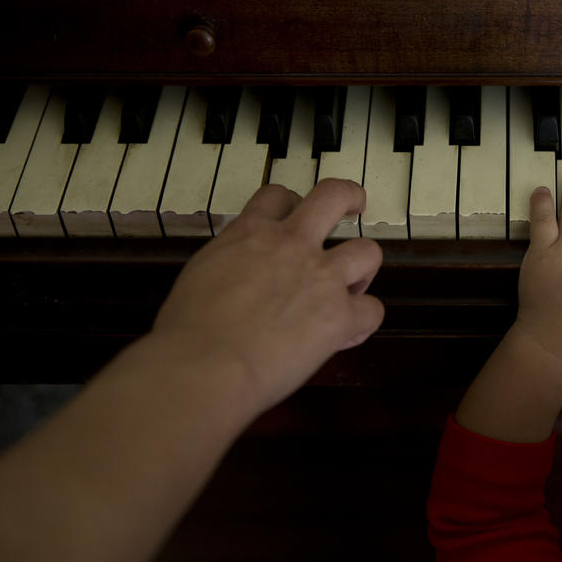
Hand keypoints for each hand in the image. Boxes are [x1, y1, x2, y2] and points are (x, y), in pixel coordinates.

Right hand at [152, 179, 384, 410]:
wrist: (204, 365)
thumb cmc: (188, 332)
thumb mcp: (200, 276)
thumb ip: (229, 267)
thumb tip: (235, 281)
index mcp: (250, 233)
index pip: (278, 196)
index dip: (291, 204)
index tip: (294, 218)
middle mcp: (291, 245)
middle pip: (334, 196)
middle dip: (349, 197)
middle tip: (354, 207)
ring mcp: (322, 277)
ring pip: (368, 250)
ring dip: (363, 267)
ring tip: (353, 285)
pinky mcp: (340, 315)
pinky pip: (373, 311)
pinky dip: (363, 323)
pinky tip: (347, 334)